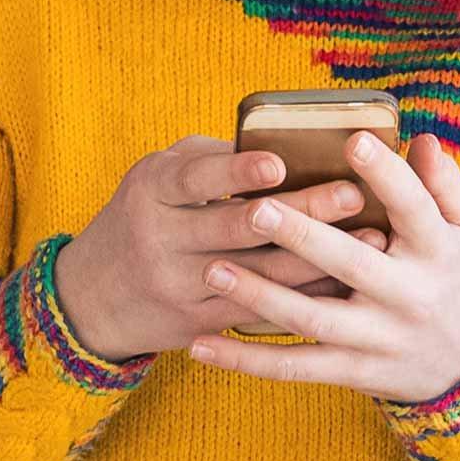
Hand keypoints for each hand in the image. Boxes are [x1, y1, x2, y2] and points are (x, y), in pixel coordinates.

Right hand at [51, 136, 378, 357]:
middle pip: (238, 226)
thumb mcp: (155, 177)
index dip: (236, 171)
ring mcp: (178, 285)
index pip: (195, 179)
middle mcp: (161, 238)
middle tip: (353, 194)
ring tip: (371, 238)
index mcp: (151, 190)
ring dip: (318, 256)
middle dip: (301, 211)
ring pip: (258, 273)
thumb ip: (208, 159)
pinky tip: (344, 281)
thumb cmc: (140, 218)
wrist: (89, 297)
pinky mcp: (197, 322)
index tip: (280, 164)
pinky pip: (259, 310)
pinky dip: (304, 294)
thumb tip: (282, 138)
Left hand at [184, 133, 459, 402]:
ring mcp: (377, 338)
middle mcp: (407, 296)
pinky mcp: (352, 370)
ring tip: (213, 269)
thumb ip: (444, 185)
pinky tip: (201, 345)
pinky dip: (246, 361)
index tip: (353, 141)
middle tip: (256, 209)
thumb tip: (422, 141)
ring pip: (313, 319)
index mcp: (436, 251)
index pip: (412, 208)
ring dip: (260, 297)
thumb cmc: (454, 277)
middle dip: (303, 237)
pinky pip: (294, 368)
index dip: (385, 176)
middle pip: (352, 264)